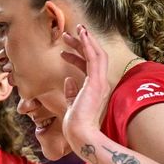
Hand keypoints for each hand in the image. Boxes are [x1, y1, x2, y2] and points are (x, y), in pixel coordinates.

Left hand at [60, 26, 113, 145]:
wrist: (80, 134)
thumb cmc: (75, 124)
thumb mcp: (71, 105)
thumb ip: (71, 93)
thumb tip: (68, 80)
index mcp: (94, 89)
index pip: (88, 67)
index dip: (76, 57)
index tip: (63, 53)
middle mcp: (100, 83)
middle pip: (93, 58)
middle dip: (81, 44)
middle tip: (68, 35)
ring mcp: (100, 82)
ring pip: (96, 54)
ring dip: (86, 40)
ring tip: (77, 29)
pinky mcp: (97, 82)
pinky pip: (95, 58)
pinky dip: (89, 45)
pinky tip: (82, 35)